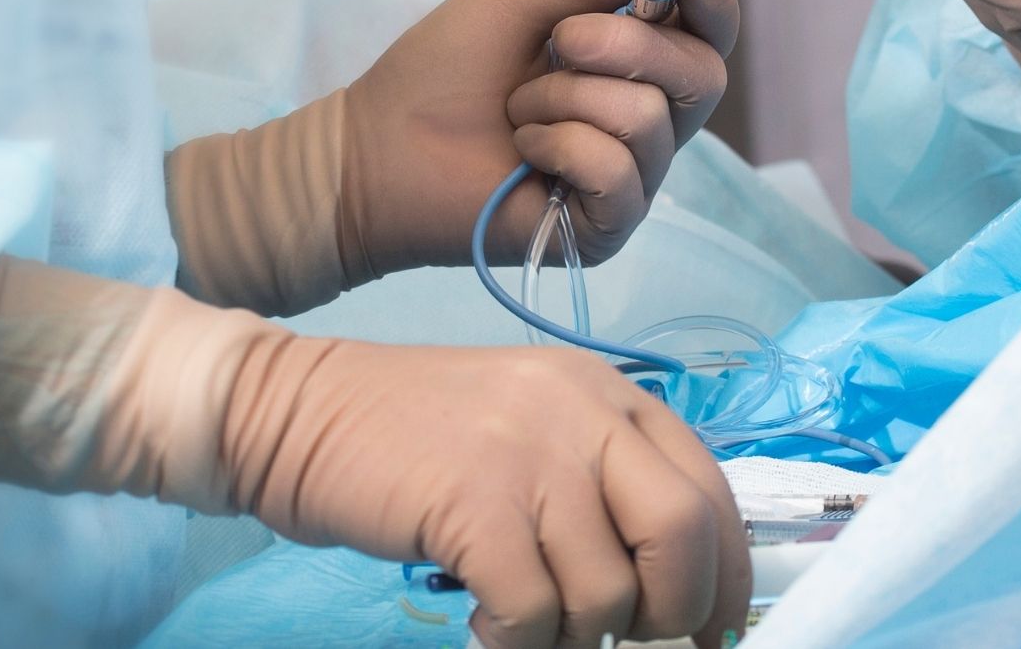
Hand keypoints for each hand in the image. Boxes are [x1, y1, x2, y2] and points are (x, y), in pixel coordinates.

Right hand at [224, 338, 751, 648]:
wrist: (295, 410)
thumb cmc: (418, 436)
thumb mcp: (534, 430)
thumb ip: (604, 484)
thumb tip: (669, 590)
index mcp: (613, 397)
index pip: (711, 493)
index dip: (725, 578)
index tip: (712, 632)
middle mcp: (585, 414)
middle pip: (684, 536)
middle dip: (672, 612)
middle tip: (627, 638)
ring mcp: (529, 454)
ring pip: (607, 591)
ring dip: (575, 634)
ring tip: (526, 619)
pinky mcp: (472, 503)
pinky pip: (534, 611)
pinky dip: (518, 639)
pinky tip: (485, 620)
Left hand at [344, 0, 739, 275]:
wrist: (380, 148)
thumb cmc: (443, 70)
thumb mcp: (520, 0)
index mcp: (633, 63)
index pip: (710, 34)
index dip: (714, 2)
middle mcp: (645, 120)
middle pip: (704, 75)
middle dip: (630, 43)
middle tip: (564, 41)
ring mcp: (630, 177)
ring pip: (652, 119)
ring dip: (567, 99)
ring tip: (518, 111)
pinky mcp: (606, 227)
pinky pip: (620, 173)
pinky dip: (562, 147)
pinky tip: (524, 154)